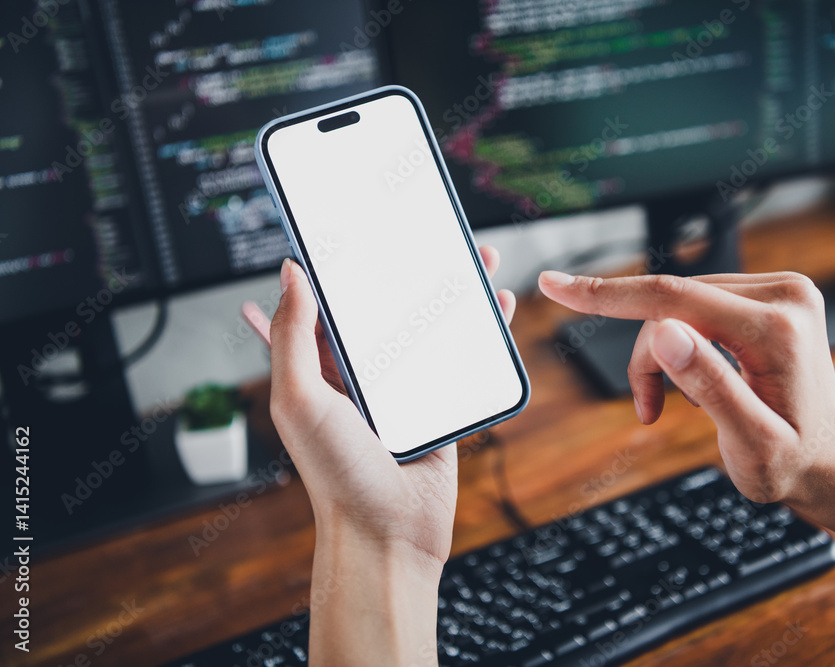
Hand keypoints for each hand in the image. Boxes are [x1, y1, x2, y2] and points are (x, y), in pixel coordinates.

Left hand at [244, 246, 513, 664]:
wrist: (388, 535)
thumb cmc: (335, 476)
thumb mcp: (299, 399)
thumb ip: (292, 336)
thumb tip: (289, 273)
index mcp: (322, 367)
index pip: (330, 304)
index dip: (342, 267)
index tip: (358, 230)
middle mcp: (363, 375)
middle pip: (389, 308)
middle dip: (408, 271)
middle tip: (429, 235)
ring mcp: (405, 391)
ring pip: (431, 328)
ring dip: (453, 293)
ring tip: (474, 260)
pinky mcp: (441, 406)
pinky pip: (462, 360)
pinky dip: (482, 334)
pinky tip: (497, 310)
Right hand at [539, 269, 834, 649]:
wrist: (830, 460)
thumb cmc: (793, 462)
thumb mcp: (752, 444)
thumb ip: (711, 386)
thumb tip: (665, 333)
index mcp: (778, 328)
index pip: (672, 298)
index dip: (606, 294)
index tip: (554, 284)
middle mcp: (784, 294)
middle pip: (671, 304)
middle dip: (647, 355)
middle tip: (647, 406)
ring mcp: (778, 290)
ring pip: (678, 304)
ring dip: (659, 353)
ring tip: (667, 402)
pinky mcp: (768, 294)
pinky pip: (696, 305)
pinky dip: (677, 343)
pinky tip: (688, 379)